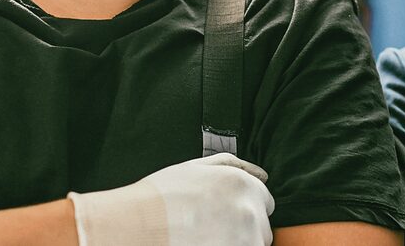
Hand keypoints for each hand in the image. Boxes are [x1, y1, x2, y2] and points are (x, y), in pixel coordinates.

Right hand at [69, 152, 274, 245]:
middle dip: (243, 228)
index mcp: (245, 186)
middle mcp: (251, 212)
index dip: (243, 209)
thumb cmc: (163, 197)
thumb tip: (262, 174)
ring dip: (237, 243)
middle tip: (210, 228)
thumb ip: (234, 166)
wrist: (139, 227)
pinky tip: (204, 245)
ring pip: (254, 245)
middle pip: (261, 228)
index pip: (265, 203)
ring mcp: (246, 240)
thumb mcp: (196, 168)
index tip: (223, 214)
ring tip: (206, 239)